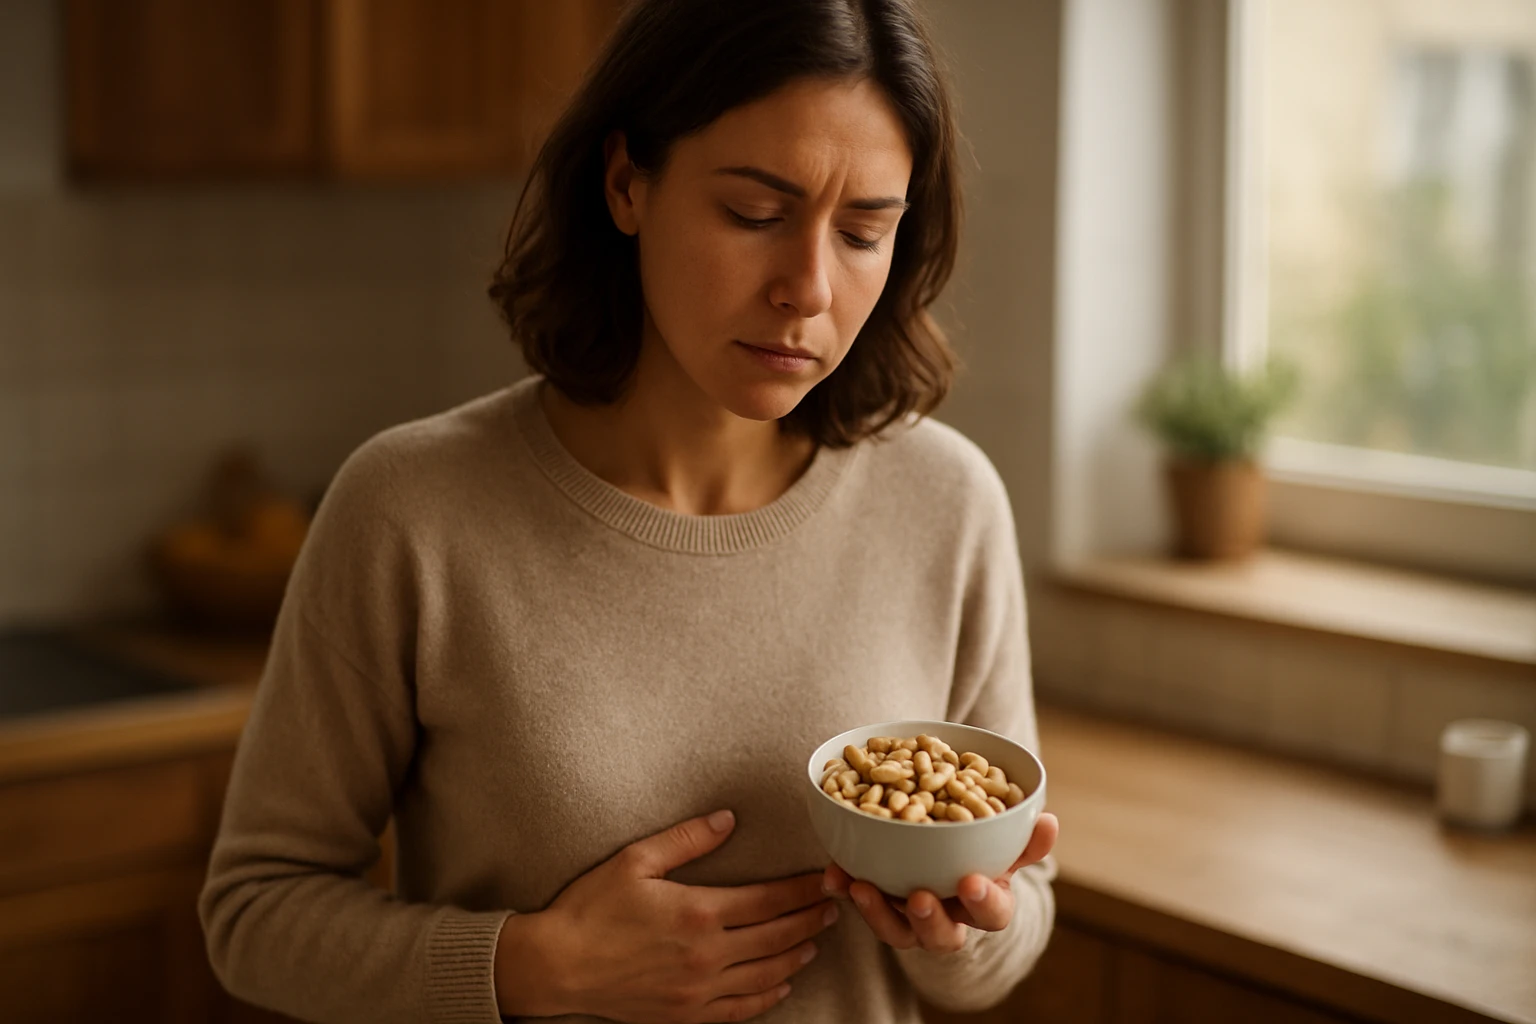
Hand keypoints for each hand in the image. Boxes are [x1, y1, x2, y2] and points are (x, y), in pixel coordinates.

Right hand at [495, 810, 838, 1022]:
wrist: (556, 967)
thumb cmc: (590, 909)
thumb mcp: (635, 860)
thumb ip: (687, 839)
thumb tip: (727, 819)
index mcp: (698, 912)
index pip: (768, 900)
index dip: (802, 891)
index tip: (825, 880)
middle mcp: (707, 955)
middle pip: (777, 937)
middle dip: (809, 921)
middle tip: (833, 908)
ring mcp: (698, 990)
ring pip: (766, 976)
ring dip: (796, 957)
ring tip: (814, 942)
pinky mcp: (686, 1015)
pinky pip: (740, 1010)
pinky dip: (768, 997)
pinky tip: (781, 985)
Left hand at [821, 811, 1057, 954]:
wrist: (948, 876)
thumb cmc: (982, 860)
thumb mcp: (1006, 852)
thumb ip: (1024, 840)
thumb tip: (1049, 819)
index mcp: (985, 905)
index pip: (992, 914)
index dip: (984, 901)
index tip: (972, 881)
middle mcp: (948, 922)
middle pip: (940, 935)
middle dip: (929, 918)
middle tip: (919, 897)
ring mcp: (909, 923)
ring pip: (895, 930)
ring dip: (877, 910)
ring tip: (862, 886)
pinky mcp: (877, 910)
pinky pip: (860, 905)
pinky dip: (844, 889)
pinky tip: (832, 873)